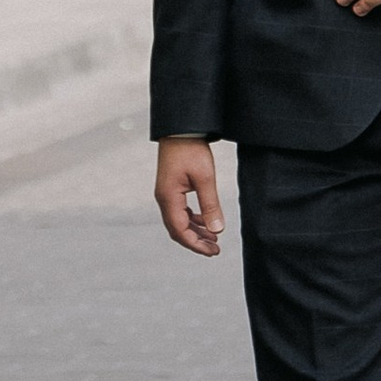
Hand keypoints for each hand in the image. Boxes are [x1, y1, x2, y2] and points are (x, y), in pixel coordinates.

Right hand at [155, 136, 223, 255]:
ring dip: (195, 231)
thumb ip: (210, 205)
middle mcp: (164, 199)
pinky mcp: (171, 188)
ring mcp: (166, 194)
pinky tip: (205, 221)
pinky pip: (180, 211)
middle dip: (196, 242)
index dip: (196, 245)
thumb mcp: (205, 178)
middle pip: (177, 230)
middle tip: (215, 249)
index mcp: (168, 198)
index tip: (212, 252)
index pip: (180, 231)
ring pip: (179, 221)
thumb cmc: (191, 150)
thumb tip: (217, 229)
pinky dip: (192, 219)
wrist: (180, 128)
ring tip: (213, 237)